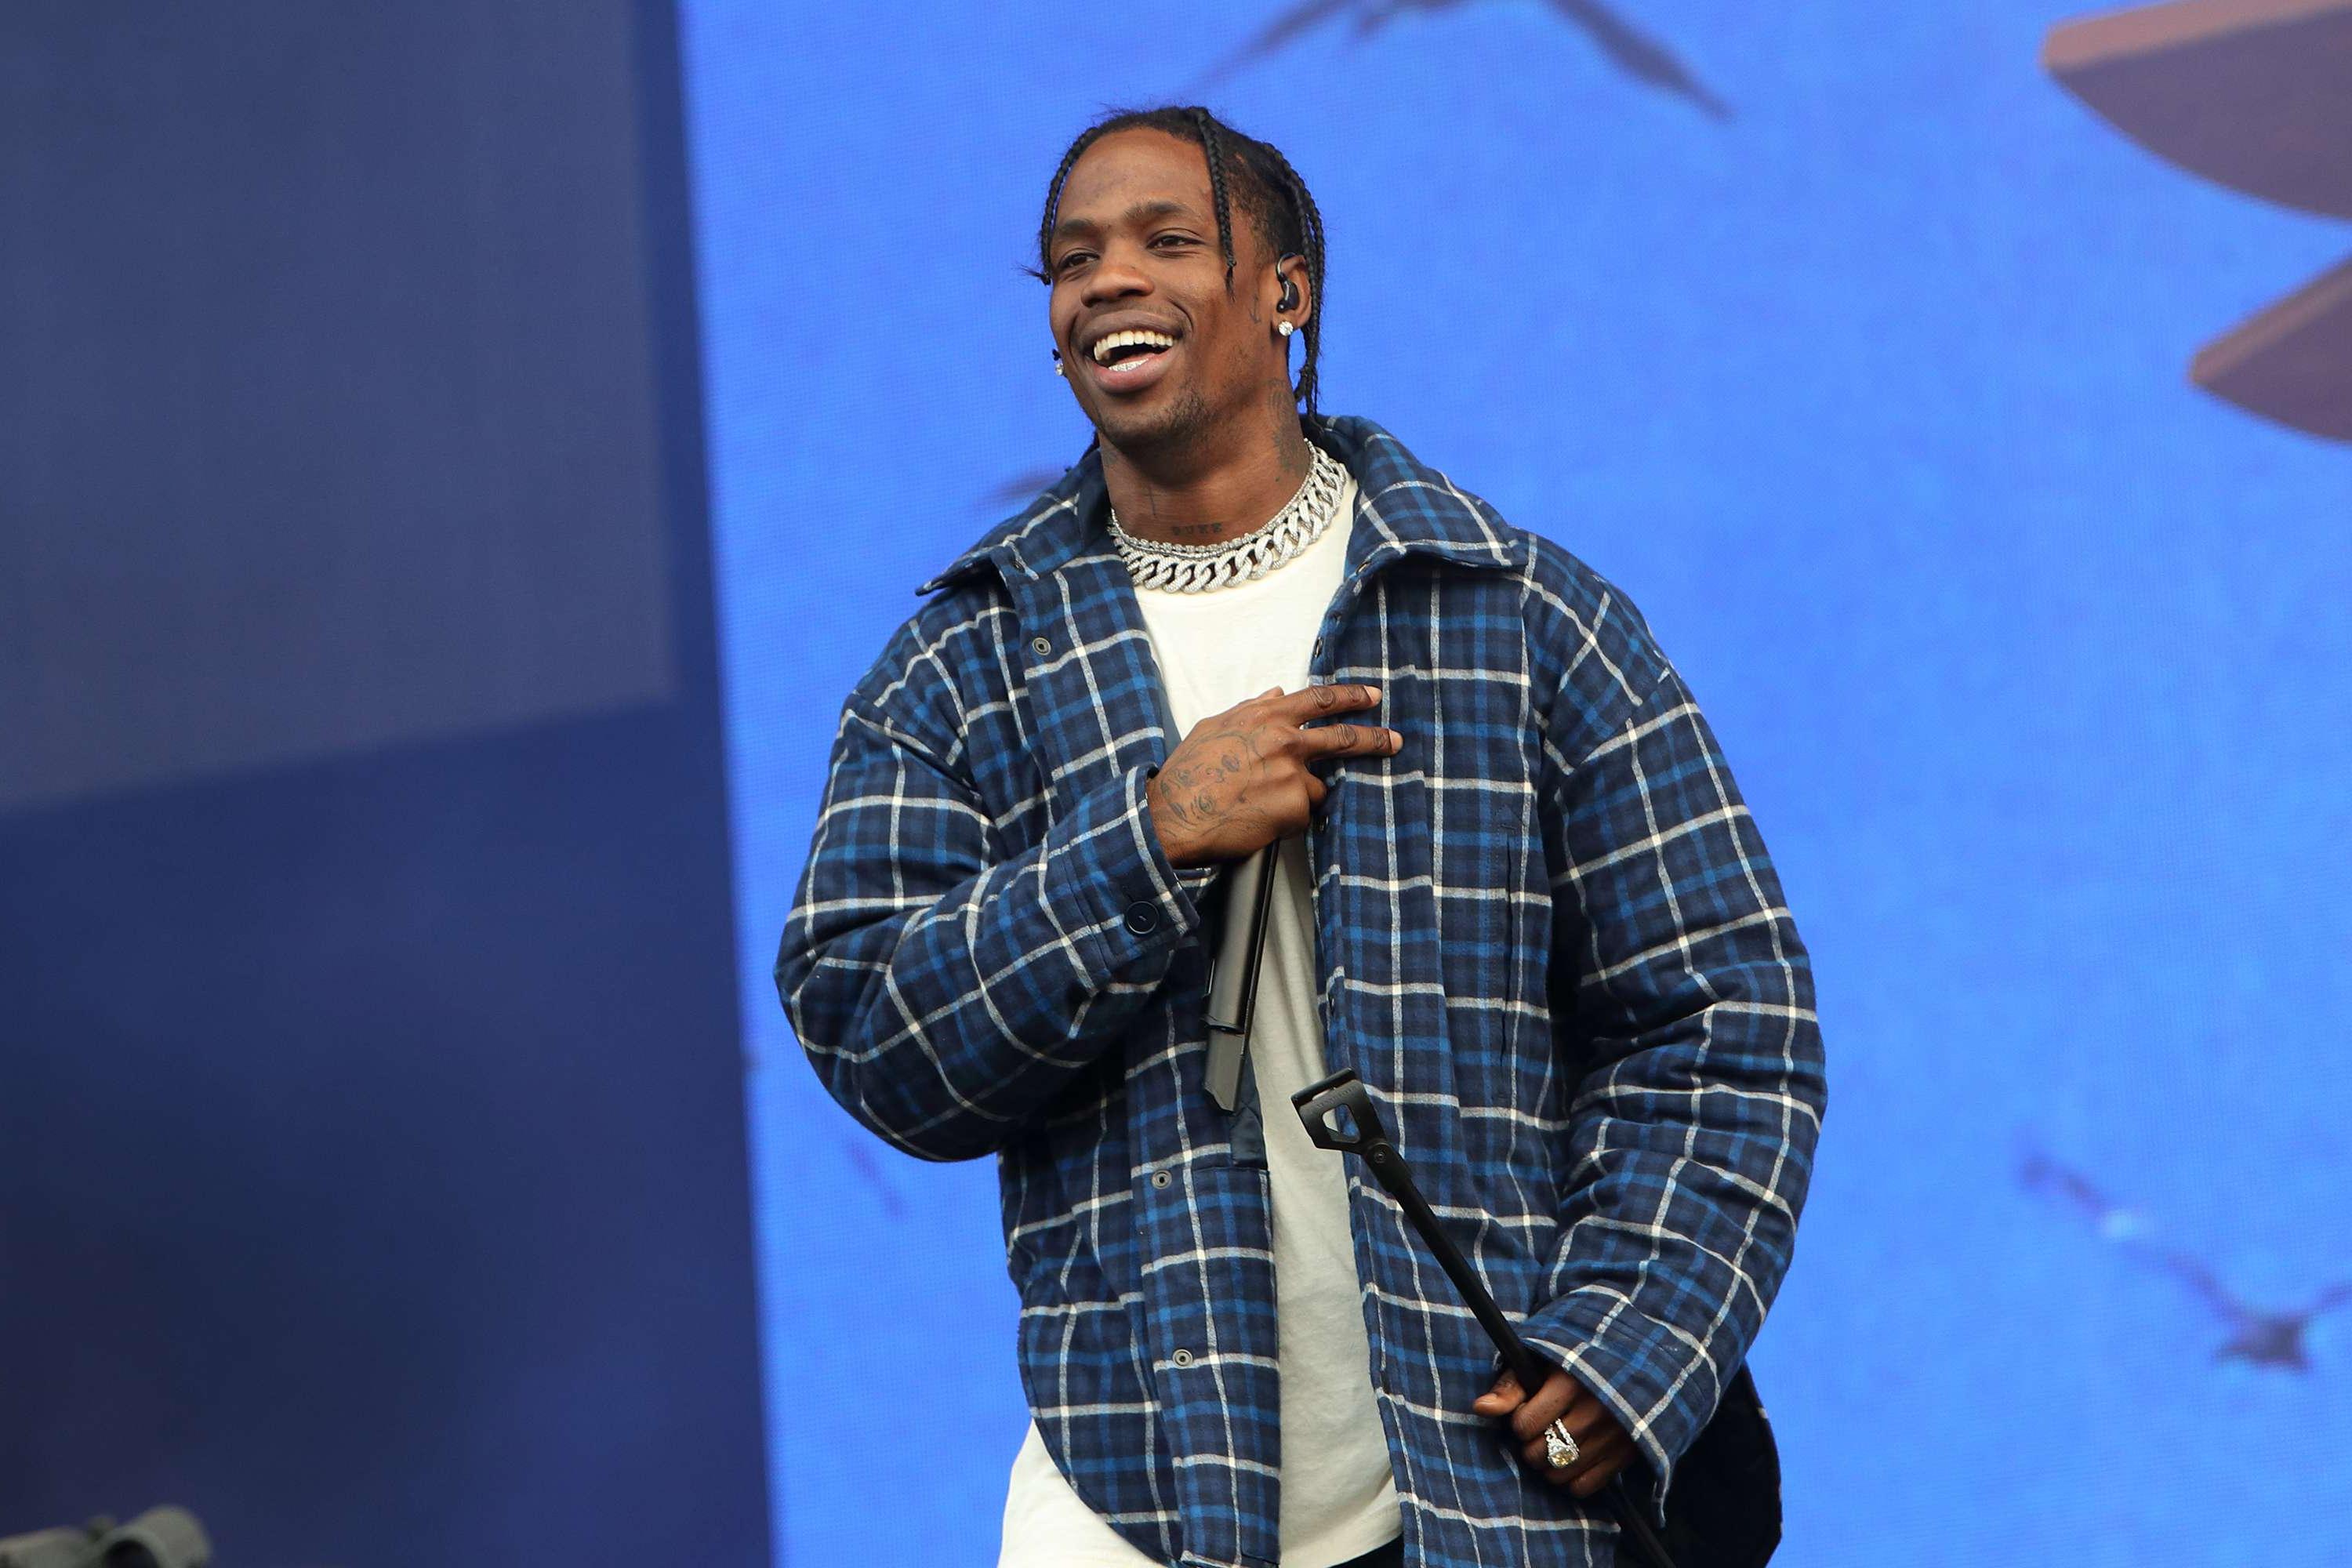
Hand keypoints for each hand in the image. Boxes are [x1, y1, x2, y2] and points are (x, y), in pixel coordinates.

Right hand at [1145, 684, 1399, 867]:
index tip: (1372, 696)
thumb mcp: (1215, 726)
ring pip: (1318, 786)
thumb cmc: (1188, 773)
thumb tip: (1277, 691)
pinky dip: (1288, 819)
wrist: (1174, 815)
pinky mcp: (1295, 807)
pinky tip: (1259, 819)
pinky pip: (1303, 814)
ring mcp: (1292, 774)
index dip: (1351, 696)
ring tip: (1263, 805)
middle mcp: (1285, 741)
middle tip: (1394, 740)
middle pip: (1344, 737)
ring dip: (1300, 796)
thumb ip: (1251, 708)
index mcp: (1266, 717)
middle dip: (1375, 739)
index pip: (1320, 699)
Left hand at [1472, 1367, 1634, 1497]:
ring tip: (1552, 1446)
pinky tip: (1570, 1462)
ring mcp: (1614, 1434)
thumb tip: (1480, 1408)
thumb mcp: (1541, 1362)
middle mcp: (1595, 1409)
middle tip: (1540, 1432)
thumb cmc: (1573, 1362)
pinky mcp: (1627, 1453)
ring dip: (1548, 1466)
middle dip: (1531, 1445)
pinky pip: (1585, 1486)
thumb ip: (1510, 1386)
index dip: (1520, 1421)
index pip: (1524, 1424)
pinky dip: (1571, 1481)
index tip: (1528, 1412)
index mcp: (1570, 1382)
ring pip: (1560, 1472)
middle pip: (1540, 1452)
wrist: (1631, 1364)